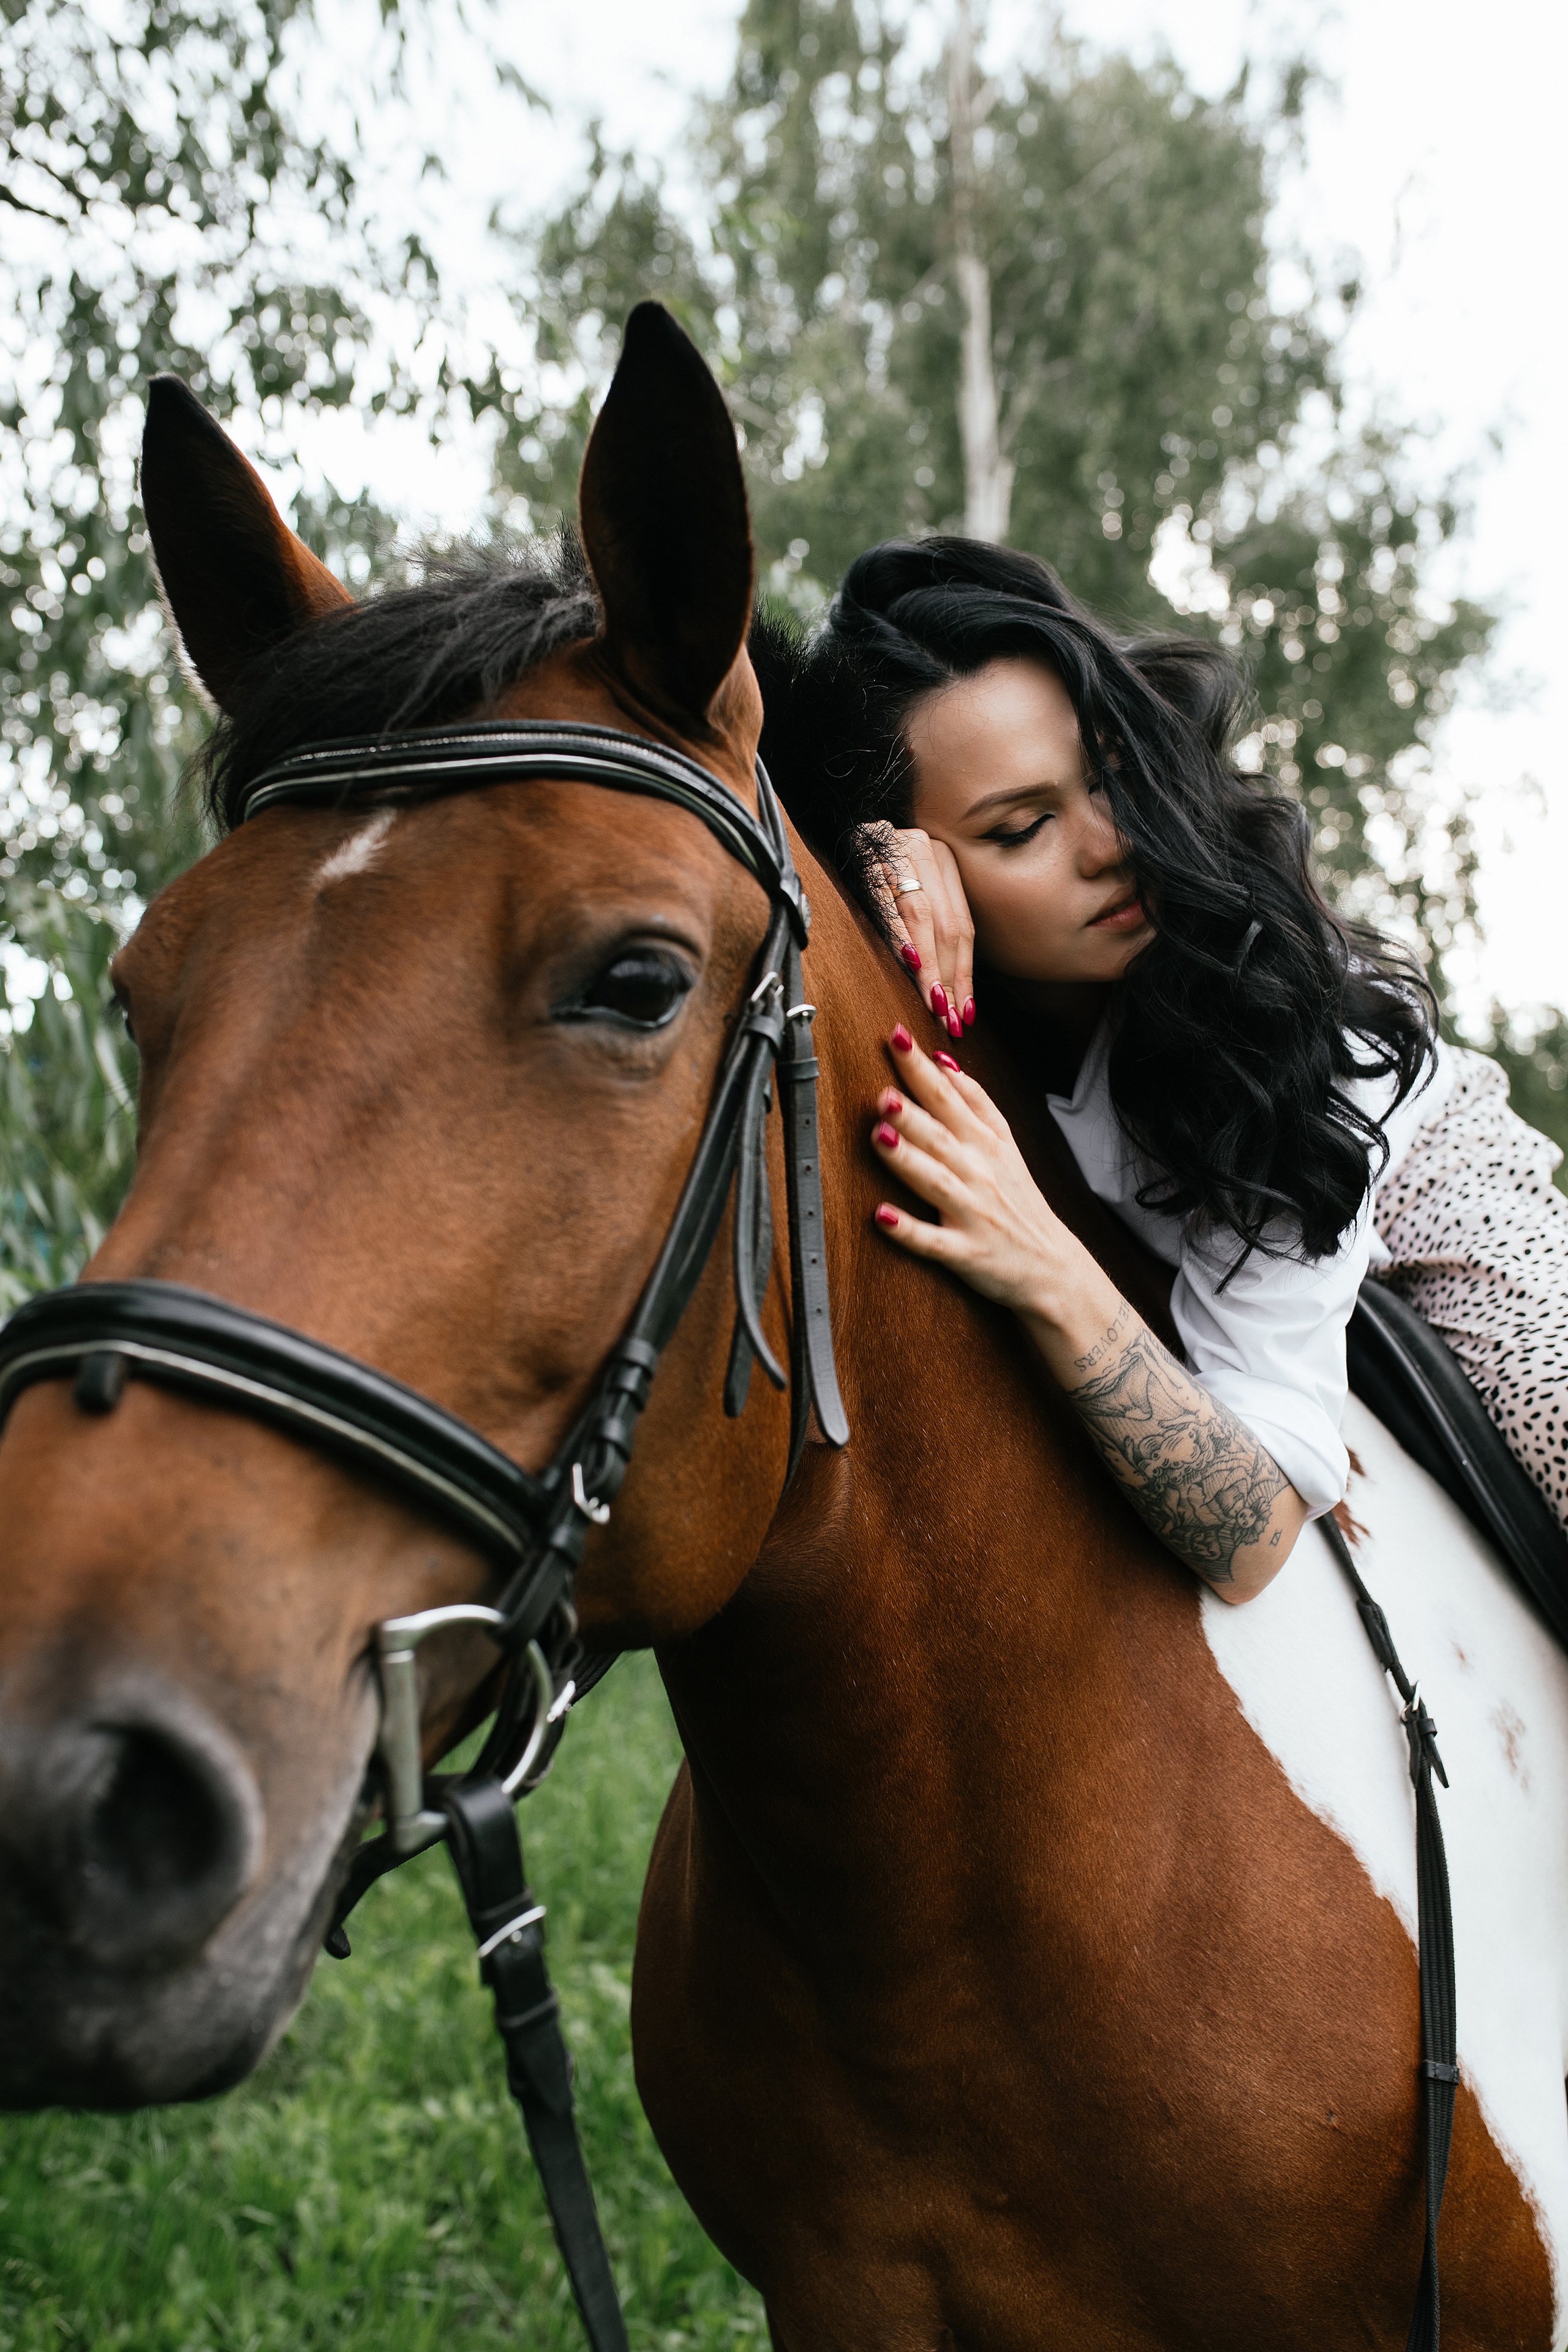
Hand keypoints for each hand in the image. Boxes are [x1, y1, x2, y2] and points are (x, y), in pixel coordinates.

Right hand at [857, 823, 974, 1039]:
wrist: (836, 824)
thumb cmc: (873, 868)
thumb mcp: (911, 890)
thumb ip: (931, 929)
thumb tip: (950, 993)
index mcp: (944, 860)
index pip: (962, 927)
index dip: (964, 973)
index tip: (964, 1011)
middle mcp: (927, 848)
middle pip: (946, 925)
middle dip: (947, 977)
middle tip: (946, 1017)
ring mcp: (898, 847)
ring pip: (923, 915)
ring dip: (928, 965)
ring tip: (932, 1001)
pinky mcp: (869, 854)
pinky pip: (888, 900)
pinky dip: (900, 933)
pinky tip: (909, 961)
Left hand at [869, 1025, 1087, 1315]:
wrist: (1052, 1265)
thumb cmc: (1018, 1199)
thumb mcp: (1006, 1144)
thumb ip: (977, 1102)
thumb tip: (943, 1061)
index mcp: (985, 1143)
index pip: (950, 1096)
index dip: (923, 1067)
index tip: (897, 1035)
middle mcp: (979, 1172)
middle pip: (941, 1135)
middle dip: (912, 1112)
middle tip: (883, 1090)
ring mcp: (972, 1213)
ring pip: (935, 1181)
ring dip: (907, 1159)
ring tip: (879, 1135)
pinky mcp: (966, 1253)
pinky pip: (933, 1242)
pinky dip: (908, 1230)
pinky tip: (881, 1216)